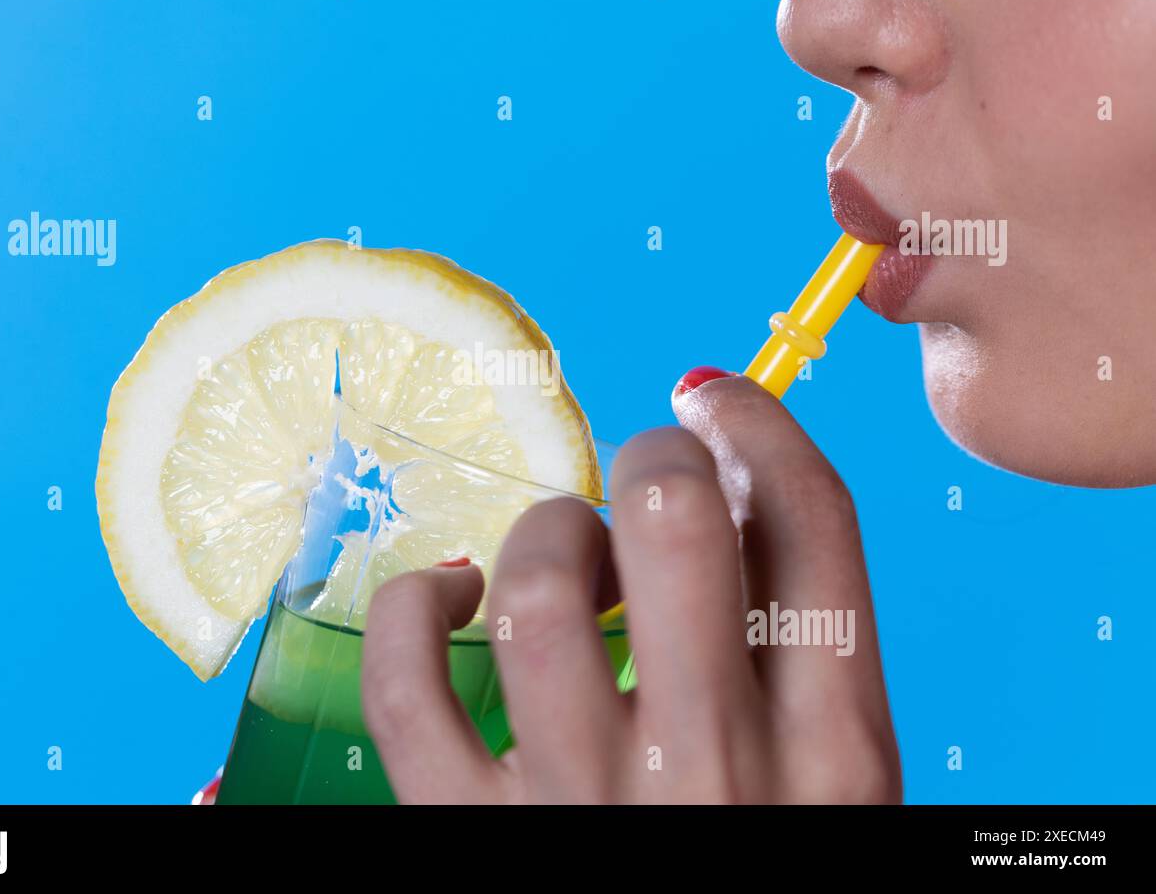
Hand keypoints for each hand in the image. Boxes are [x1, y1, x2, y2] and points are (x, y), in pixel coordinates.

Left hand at [361, 370, 901, 802]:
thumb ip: (808, 656)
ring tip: (560, 557)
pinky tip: (447, 593)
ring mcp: (585, 804)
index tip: (714, 401)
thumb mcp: (840, 791)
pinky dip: (411, 605)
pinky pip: (408, 681)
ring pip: (537, 582)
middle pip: (673, 520)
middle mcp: (720, 771)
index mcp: (841, 756)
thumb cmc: (761, 858)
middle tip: (645, 474)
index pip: (813, 525)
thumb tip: (741, 485)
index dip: (759, 426)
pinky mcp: (472, 833)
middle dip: (654, 458)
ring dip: (544, 533)